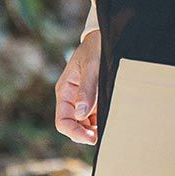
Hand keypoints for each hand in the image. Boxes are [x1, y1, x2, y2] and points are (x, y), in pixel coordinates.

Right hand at [55, 29, 100, 144]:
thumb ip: (87, 90)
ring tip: (109, 130)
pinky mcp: (94, 99)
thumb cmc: (95, 49)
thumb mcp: (91, 67)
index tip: (91, 137)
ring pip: (85, 124)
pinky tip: (112, 121)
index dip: (74, 132)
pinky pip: (95, 117)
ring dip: (94, 130)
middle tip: (102, 136)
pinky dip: (101, 123)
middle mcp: (72, 99)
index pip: (63, 121)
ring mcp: (83, 100)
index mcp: (65, 92)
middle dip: (85, 134)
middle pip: (73, 126)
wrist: (103, 38)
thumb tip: (81, 114)